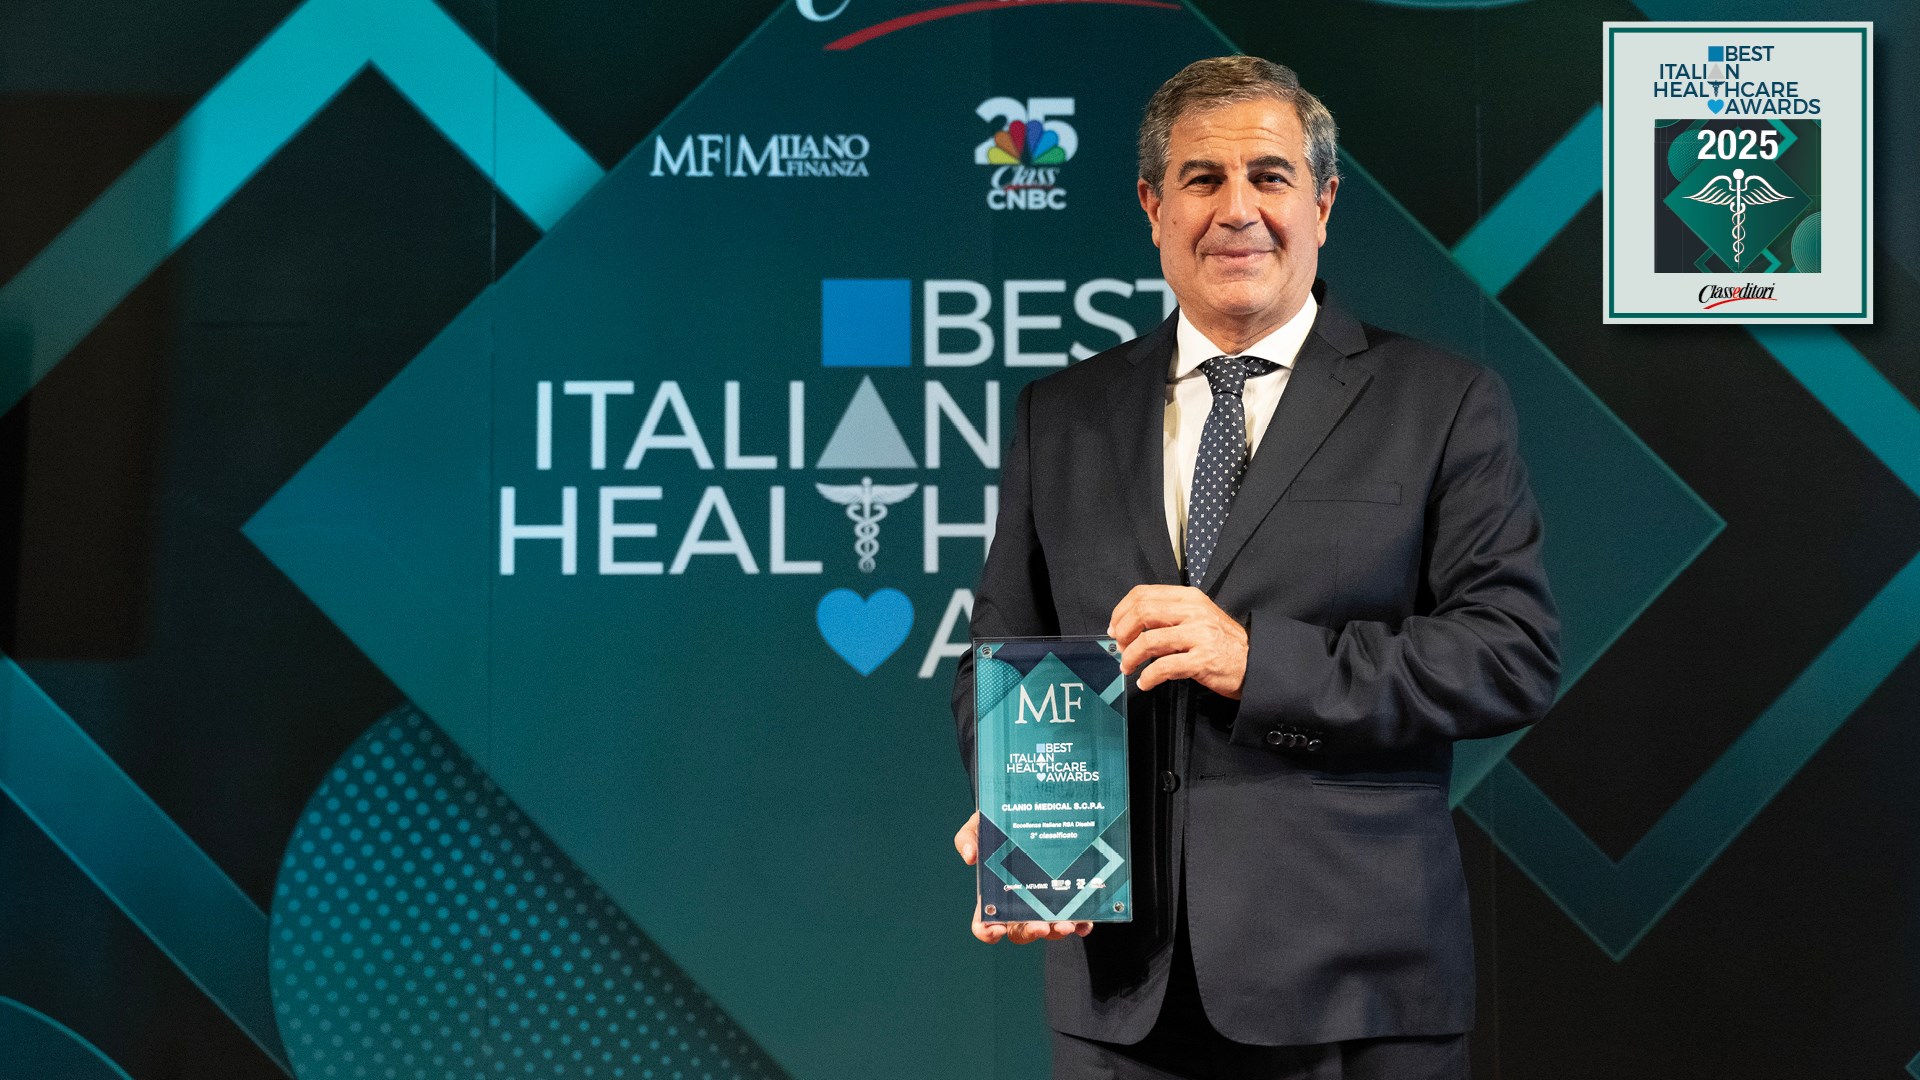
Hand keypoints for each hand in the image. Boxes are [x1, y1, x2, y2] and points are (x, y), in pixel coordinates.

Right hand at [955, 811, 1091, 943]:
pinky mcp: (1068, 900)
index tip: (996, 928)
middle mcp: (1019, 905)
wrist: (1035, 811)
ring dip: (1057, 931)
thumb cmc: (1002, 825)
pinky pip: (1075, 920)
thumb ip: (968, 838)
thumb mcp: (981, 825)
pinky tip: (1085, 922)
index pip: (985, 924)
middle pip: (1020, 932)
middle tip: (1040, 926)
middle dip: (1030, 932)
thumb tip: (970, 857)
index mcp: (994, 895)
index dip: (988, 931)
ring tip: (1067, 923)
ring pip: (1049, 930)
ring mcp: (1044, 905)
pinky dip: (1080, 926)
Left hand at [1108, 584, 1248, 697]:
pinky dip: (1148, 676)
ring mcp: (1199, 635)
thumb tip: (1130, 626)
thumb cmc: (1222, 642)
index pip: (1143, 594)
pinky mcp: (1203, 660)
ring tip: (1128, 667)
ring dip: (1131, 657)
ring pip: (1149, 640)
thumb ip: (1168, 616)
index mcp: (1189, 597)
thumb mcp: (1198, 617)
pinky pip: (1164, 667)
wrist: (1254, 663)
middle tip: (1119, 647)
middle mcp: (1193, 612)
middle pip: (1142, 612)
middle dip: (1123, 632)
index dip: (1121, 611)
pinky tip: (1145, 682)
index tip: (1115, 627)